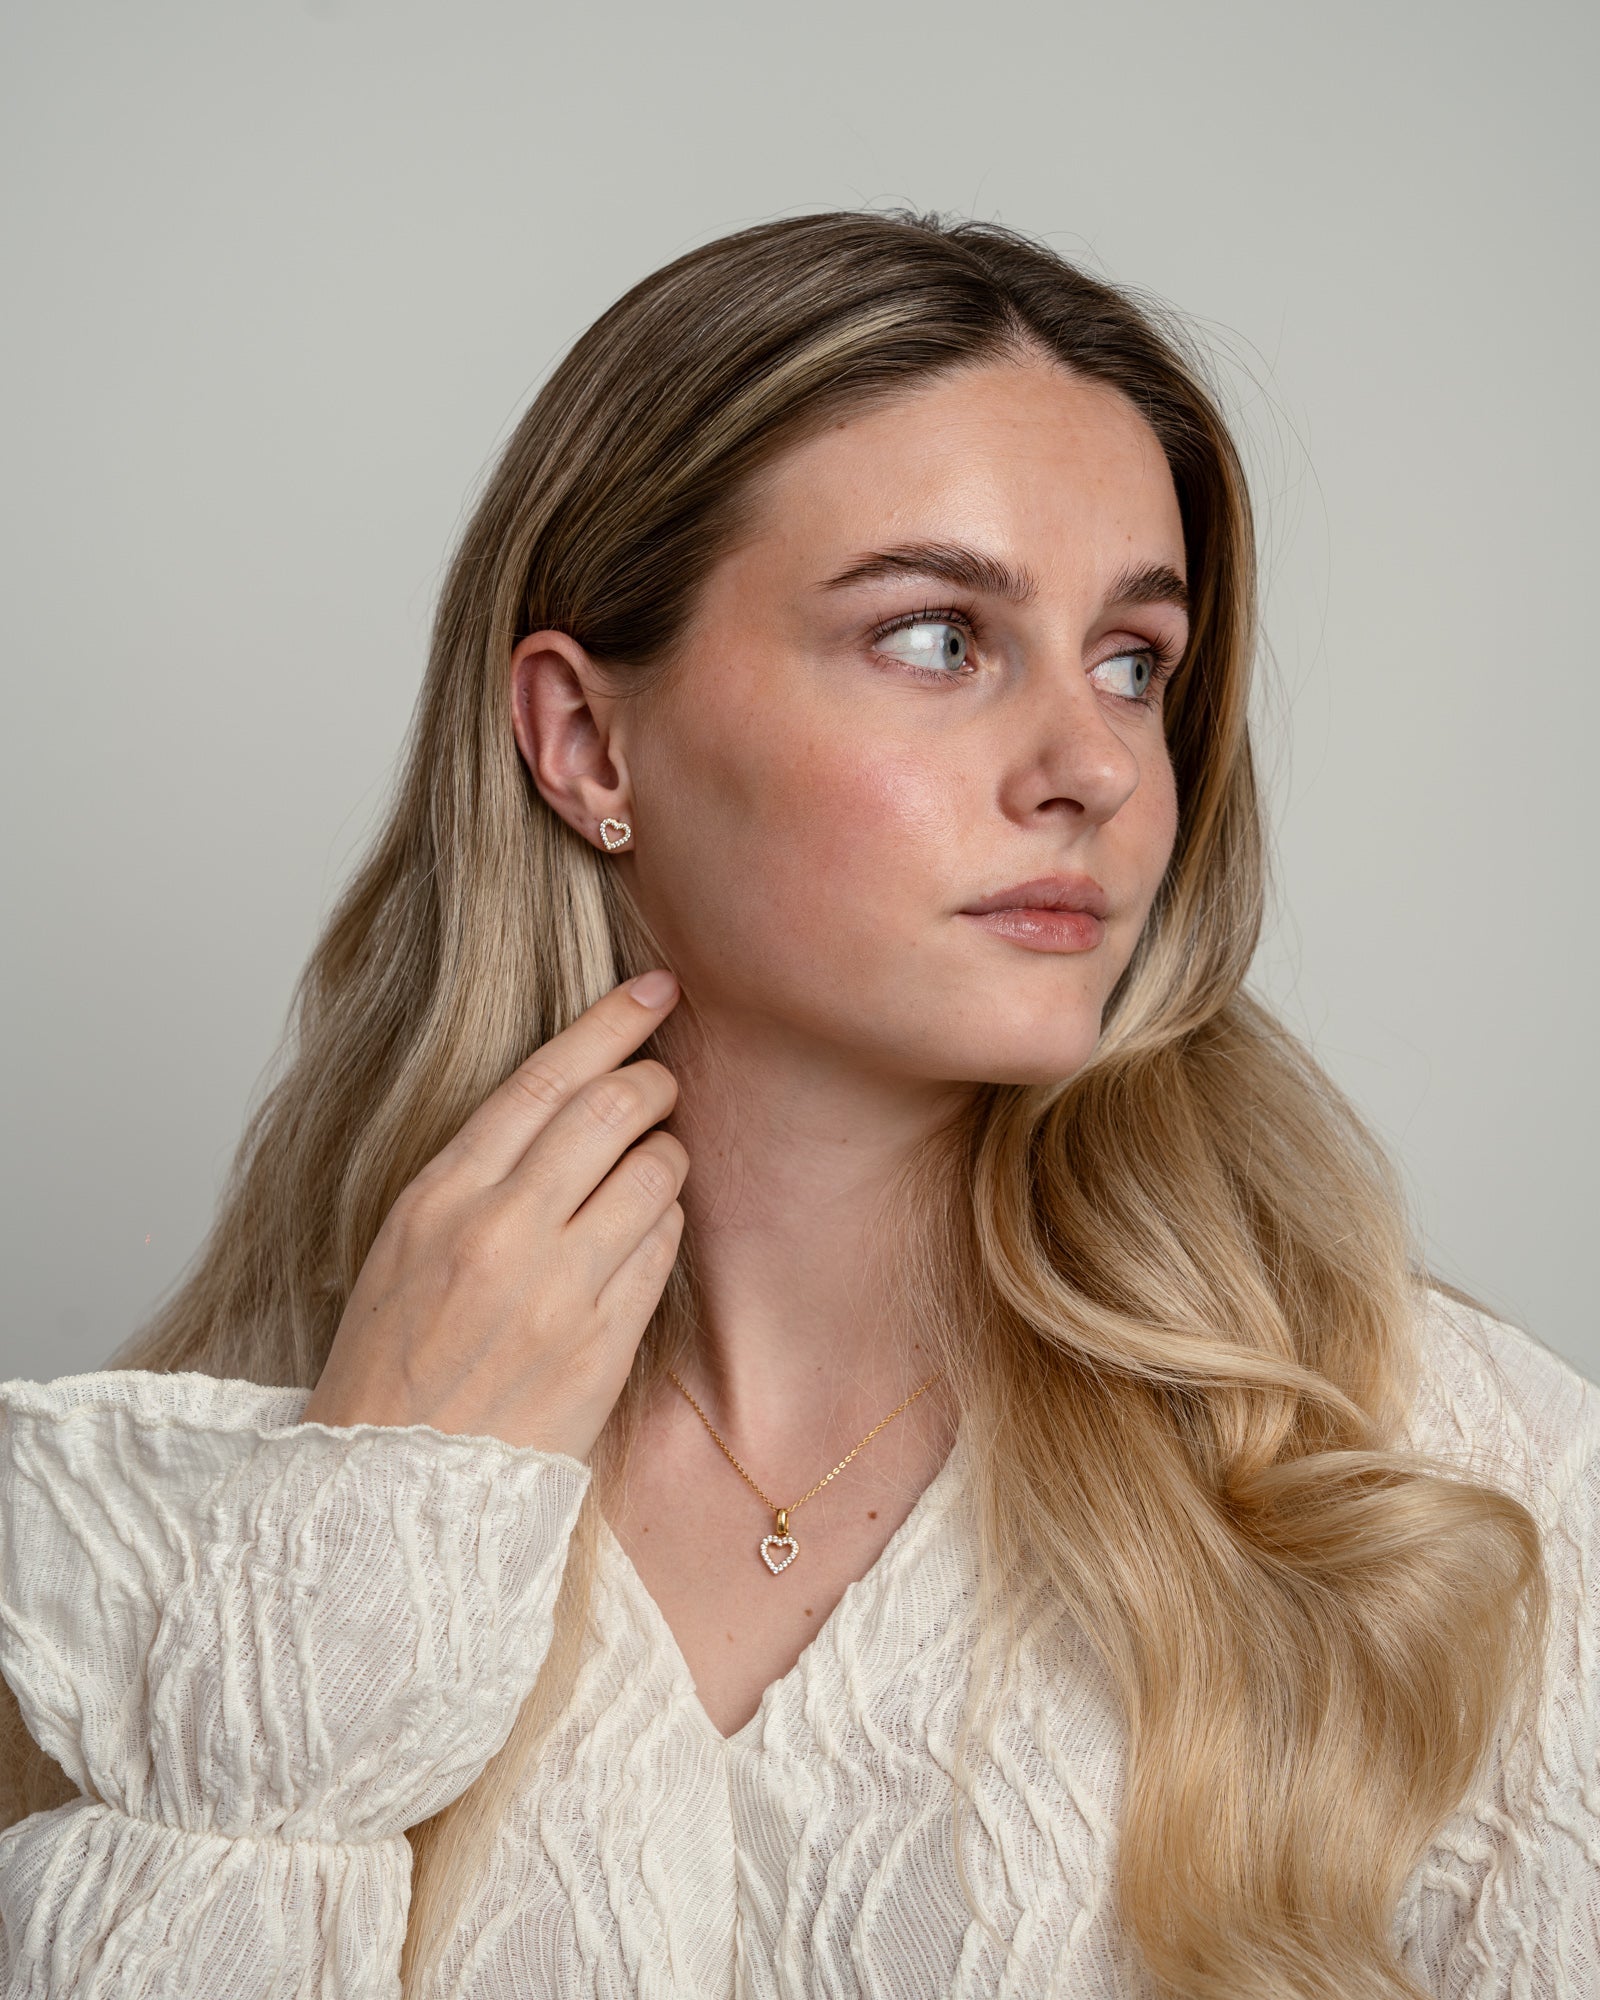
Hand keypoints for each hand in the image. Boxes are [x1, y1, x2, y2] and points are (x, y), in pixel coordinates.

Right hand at [300, 969, 686, 1458]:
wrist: (394, 1481)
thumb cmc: (395, 1355)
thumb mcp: (405, 1239)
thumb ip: (480, 1169)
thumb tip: (568, 1099)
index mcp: (440, 1196)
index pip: (545, 1079)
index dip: (610, 1022)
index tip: (654, 989)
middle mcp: (502, 1232)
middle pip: (614, 1110)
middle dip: (652, 1081)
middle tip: (661, 1081)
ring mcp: (559, 1289)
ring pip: (656, 1174)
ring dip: (666, 1157)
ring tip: (647, 1171)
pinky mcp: (604, 1343)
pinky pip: (664, 1249)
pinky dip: (664, 1226)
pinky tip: (640, 1236)